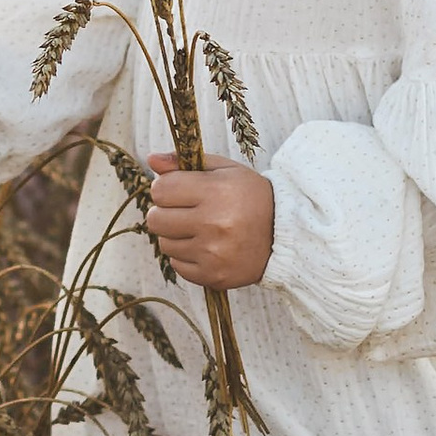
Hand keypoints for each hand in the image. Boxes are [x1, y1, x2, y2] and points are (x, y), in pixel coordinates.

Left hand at [145, 152, 275, 290]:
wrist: (283, 235)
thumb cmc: (251, 197)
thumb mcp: (225, 171)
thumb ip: (185, 163)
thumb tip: (152, 160)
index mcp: (217, 192)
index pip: (161, 190)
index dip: (165, 188)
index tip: (178, 190)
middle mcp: (214, 224)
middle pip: (155, 219)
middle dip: (165, 212)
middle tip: (185, 211)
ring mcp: (213, 253)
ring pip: (164, 244)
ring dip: (175, 236)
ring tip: (199, 229)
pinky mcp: (213, 275)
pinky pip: (177, 266)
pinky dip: (186, 257)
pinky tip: (205, 247)